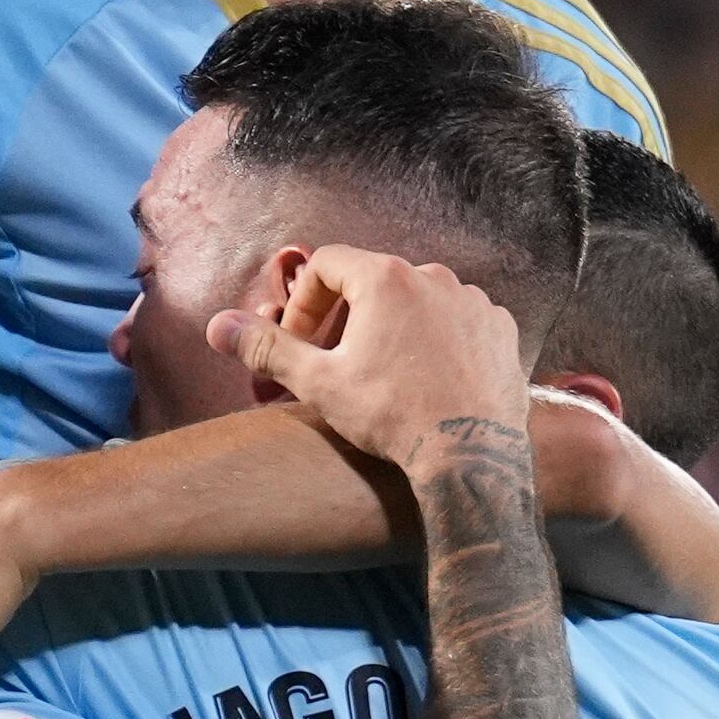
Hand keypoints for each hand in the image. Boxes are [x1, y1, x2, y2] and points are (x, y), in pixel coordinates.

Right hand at [207, 247, 529, 479]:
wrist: (469, 454)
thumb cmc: (392, 415)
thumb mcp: (318, 383)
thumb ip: (268, 348)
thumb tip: (219, 327)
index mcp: (384, 279)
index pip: (328, 263)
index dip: (304, 302)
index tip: (302, 342)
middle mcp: (433, 277)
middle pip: (374, 280)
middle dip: (347, 316)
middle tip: (337, 363)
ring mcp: (472, 301)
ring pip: (418, 300)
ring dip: (395, 326)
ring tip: (386, 374)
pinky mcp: (500, 328)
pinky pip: (459, 320)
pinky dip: (439, 340)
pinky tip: (429, 379)